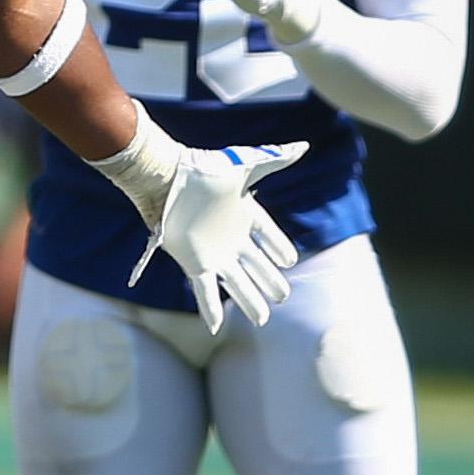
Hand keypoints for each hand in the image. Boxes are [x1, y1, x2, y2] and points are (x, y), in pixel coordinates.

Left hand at [126, 140, 303, 333]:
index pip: (267, 235)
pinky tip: (216, 327)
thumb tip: (304, 147)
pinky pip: (206, 290)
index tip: (290, 261)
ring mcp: (213, 252)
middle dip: (269, 281)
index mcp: (243, 214)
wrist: (169, 179)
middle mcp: (230, 236)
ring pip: (237, 283)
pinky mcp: (194, 263)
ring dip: (249, 301)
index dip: (278, 247)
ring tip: (262, 320)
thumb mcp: (247, 165)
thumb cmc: (206, 170)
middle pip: (256, 265)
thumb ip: (276, 160)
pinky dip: (211, 308)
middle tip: (282, 296)